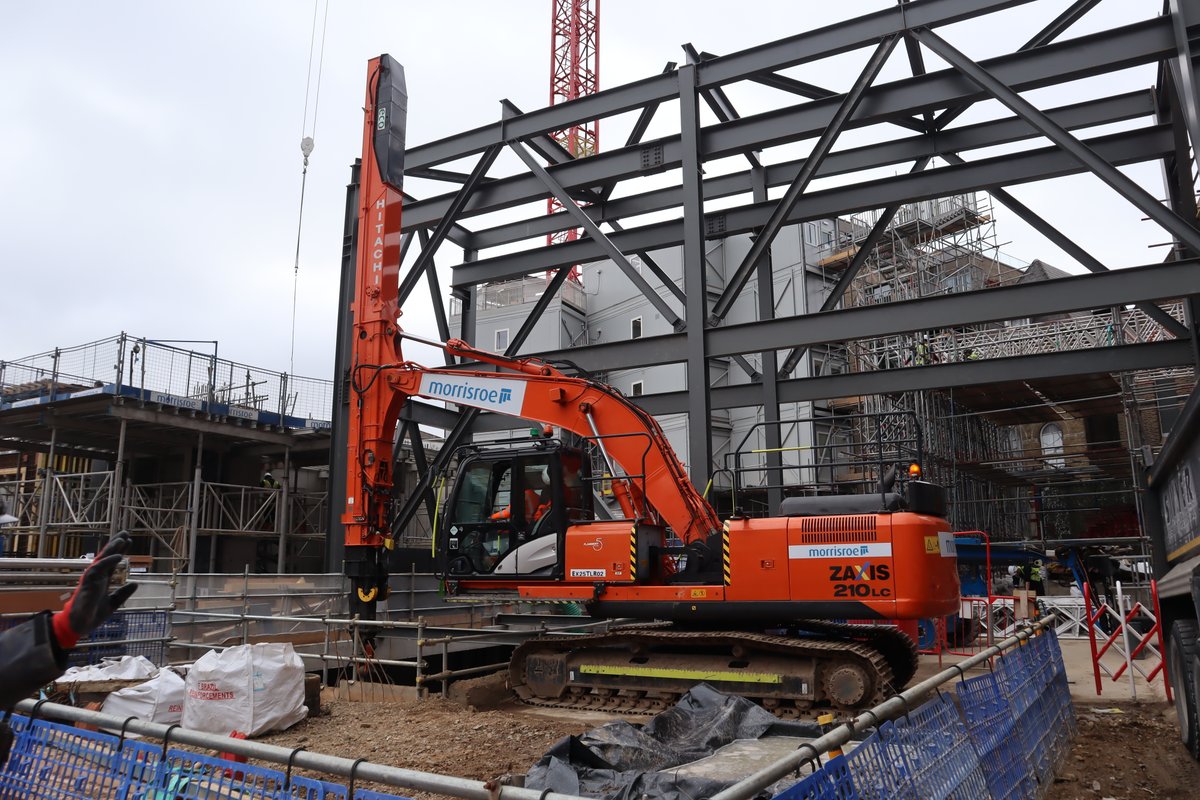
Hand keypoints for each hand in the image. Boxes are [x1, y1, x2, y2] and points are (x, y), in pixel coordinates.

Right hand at [51, 531, 138, 649]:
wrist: (80, 626)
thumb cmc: (93, 614)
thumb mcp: (113, 603)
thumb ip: (123, 593)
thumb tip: (135, 584)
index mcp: (102, 580)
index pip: (112, 562)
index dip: (119, 551)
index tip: (128, 541)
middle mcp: (97, 577)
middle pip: (106, 557)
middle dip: (116, 545)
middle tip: (126, 533)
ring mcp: (92, 579)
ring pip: (102, 559)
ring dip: (112, 549)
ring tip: (122, 539)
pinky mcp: (88, 583)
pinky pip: (98, 569)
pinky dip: (107, 561)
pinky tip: (118, 556)